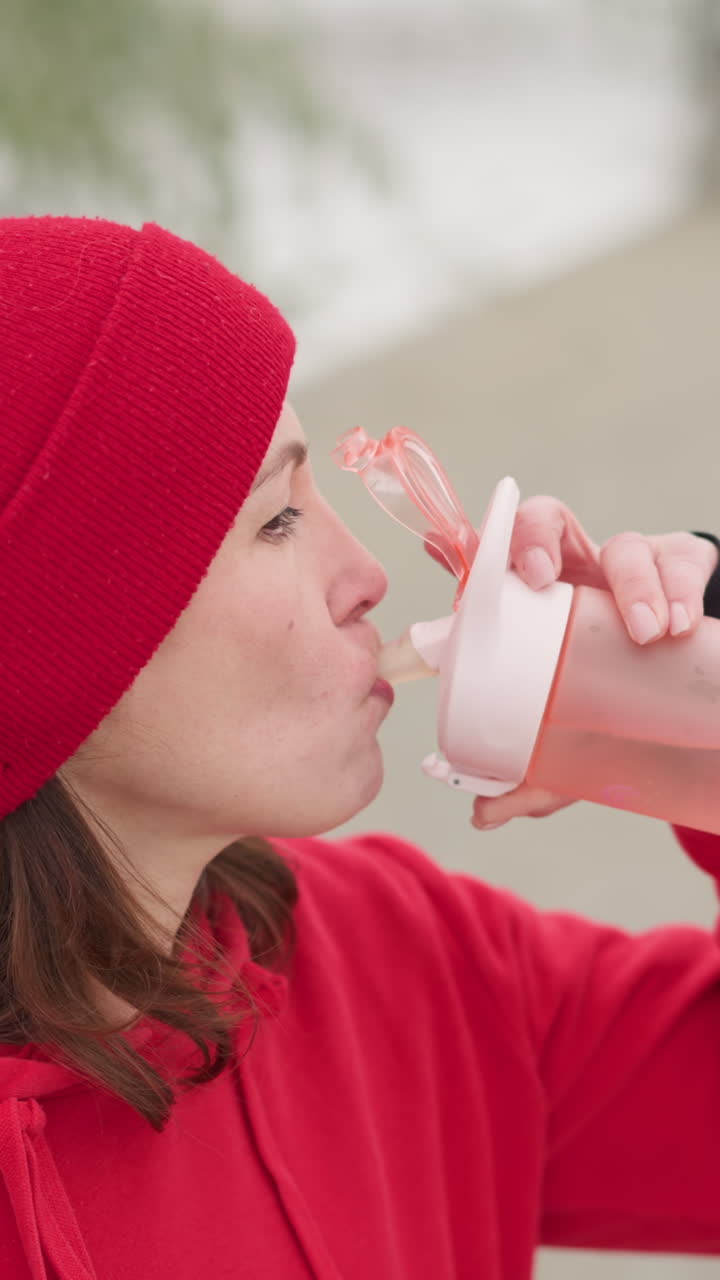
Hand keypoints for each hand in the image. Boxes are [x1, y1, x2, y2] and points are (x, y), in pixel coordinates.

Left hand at [469, 497, 718, 830]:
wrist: (697, 699)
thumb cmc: (621, 707)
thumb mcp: (577, 743)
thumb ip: (532, 776)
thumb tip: (481, 814)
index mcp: (539, 605)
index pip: (499, 555)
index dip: (476, 546)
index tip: (453, 552)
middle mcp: (579, 574)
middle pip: (547, 521)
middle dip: (535, 538)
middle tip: (540, 579)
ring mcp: (632, 567)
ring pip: (622, 544)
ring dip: (632, 584)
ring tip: (647, 633)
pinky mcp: (685, 567)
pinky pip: (680, 559)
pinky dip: (677, 587)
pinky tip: (679, 624)